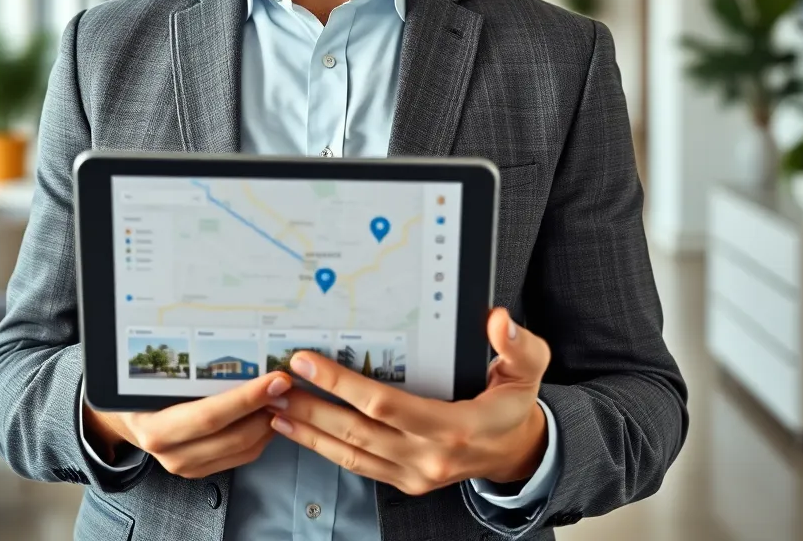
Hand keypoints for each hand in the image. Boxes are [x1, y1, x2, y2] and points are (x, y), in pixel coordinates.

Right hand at [83, 371, 292, 477]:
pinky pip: (241, 457)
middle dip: (266, 409)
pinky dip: (261, 435)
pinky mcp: (200, 471)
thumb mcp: (155, 373)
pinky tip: (268, 411)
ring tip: (283, 396)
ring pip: (242, 449)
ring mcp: (185, 465)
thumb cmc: (143, 387)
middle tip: (288, 385)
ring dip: (268, 423)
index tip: (275, 379)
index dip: (247, 398)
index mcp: (154, 424)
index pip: (209, 415)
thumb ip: (188, 364)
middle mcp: (169, 451)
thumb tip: (233, 334)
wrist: (125, 415)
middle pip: (232, 435)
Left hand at [267, 308, 549, 494]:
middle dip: (312, 407)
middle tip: (275, 384)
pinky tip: (301, 432)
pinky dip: (325, 449)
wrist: (519, 453)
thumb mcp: (528, 369)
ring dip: (309, 432)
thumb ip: (518, 345)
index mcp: (452, 427)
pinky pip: (358, 467)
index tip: (307, 362)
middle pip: (356, 432)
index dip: (342, 384)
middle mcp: (428, 456)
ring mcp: (414, 474)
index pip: (384, 404)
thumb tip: (500, 321)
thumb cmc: (516, 405)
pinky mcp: (405, 481)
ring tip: (274, 408)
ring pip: (351, 455)